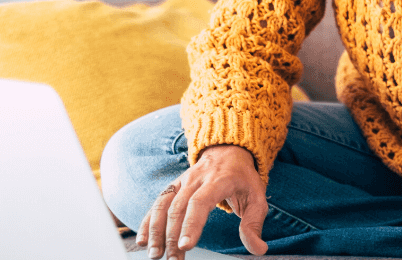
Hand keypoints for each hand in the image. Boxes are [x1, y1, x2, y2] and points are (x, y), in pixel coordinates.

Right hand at [136, 144, 268, 258]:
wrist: (229, 151)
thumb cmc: (243, 178)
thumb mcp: (257, 197)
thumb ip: (254, 224)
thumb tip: (258, 249)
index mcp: (219, 180)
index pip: (201, 202)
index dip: (191, 224)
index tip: (186, 246)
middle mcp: (196, 179)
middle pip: (179, 207)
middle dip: (173, 235)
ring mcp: (182, 181)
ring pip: (163, 204)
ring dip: (156, 230)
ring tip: (154, 254)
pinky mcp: (173, 186)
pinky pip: (157, 202)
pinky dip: (147, 221)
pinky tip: (143, 240)